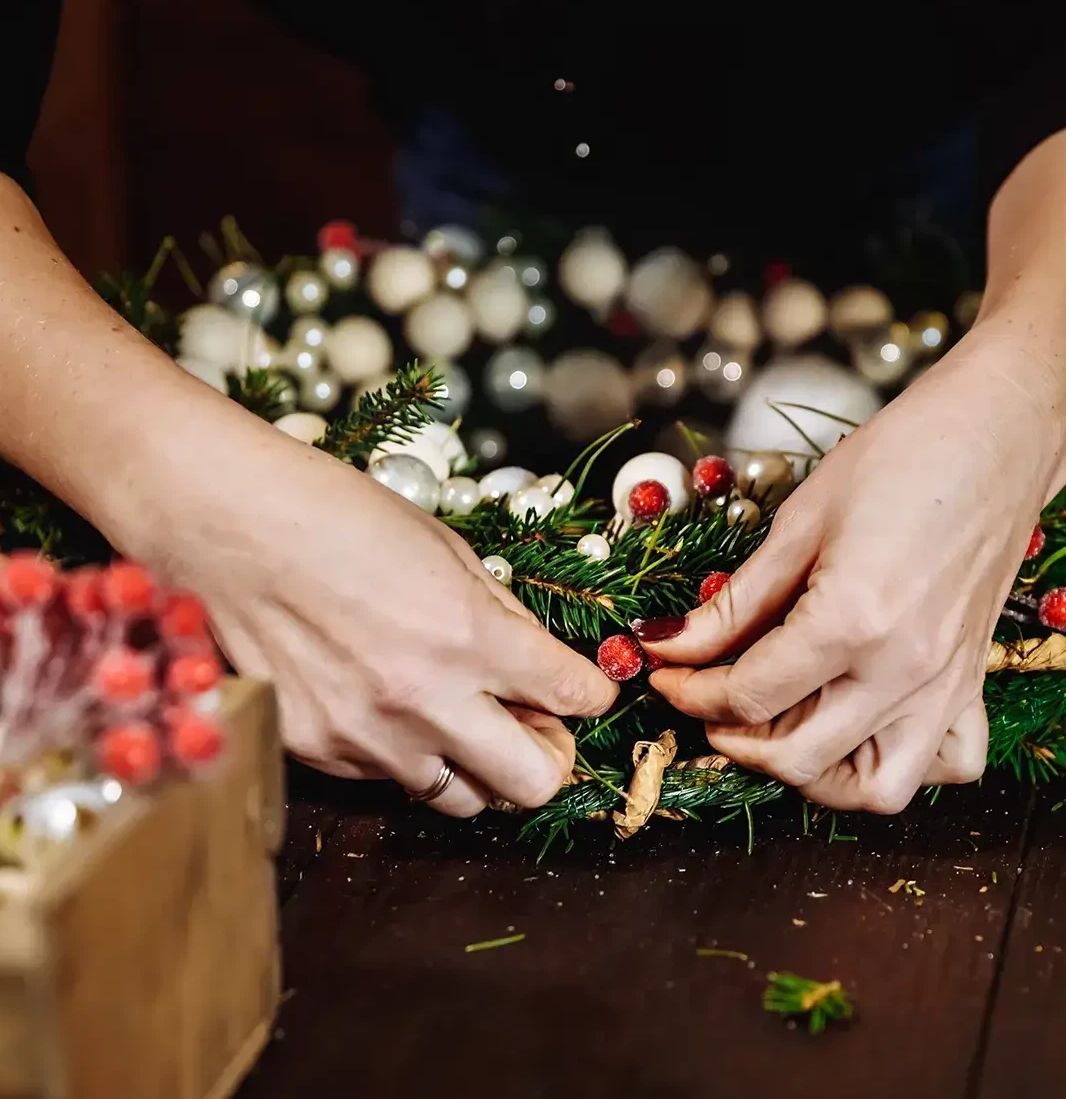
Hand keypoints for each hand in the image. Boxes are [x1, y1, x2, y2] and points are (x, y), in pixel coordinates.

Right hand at [101, 399, 616, 815]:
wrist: (223, 522)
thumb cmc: (336, 515)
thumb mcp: (446, 549)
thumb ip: (503, 616)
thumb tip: (543, 662)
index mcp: (471, 636)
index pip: (578, 698)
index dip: (592, 694)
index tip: (584, 688)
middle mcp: (426, 700)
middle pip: (536, 784)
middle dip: (551, 757)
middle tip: (536, 725)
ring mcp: (367, 736)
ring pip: (462, 799)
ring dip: (478, 766)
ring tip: (460, 719)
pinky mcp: (315, 753)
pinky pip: (387, 780)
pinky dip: (405, 755)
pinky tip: (386, 704)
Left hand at [646, 332, 1065, 811]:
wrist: (1001, 432)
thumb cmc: (905, 455)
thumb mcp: (800, 522)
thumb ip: (732, 601)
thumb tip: (669, 643)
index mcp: (853, 620)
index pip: (749, 695)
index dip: (690, 691)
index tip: (666, 673)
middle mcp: (905, 669)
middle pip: (797, 756)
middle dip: (732, 738)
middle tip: (706, 700)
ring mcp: (948, 686)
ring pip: (873, 789)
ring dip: (812, 773)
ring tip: (777, 728)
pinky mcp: (974, 683)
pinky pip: (945, 765)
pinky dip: (899, 767)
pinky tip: (860, 730)